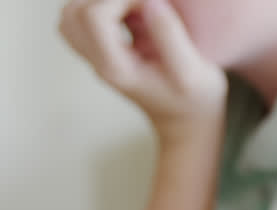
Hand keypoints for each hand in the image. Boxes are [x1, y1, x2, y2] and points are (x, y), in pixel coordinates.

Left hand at [59, 0, 227, 141]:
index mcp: (117, 69)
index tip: (153, 5)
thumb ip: (170, 35)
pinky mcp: (101, 51)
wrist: (186, 121)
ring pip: (71, 15)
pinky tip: (129, 13)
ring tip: (133, 9)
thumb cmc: (194, 99)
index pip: (94, 17)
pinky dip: (102, 9)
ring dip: (101, 3)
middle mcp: (98, 63)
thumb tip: (149, 1)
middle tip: (141, 5)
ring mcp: (95, 58)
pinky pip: (82, 21)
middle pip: (75, 12)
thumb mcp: (192, 71)